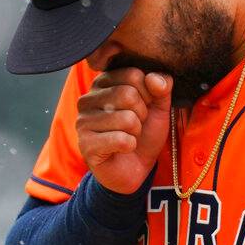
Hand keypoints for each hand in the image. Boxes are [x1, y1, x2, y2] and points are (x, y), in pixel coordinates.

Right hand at [76, 67, 171, 193]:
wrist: (135, 169)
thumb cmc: (143, 134)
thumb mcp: (159, 107)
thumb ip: (161, 88)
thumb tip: (154, 78)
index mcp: (103, 83)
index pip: (133, 75)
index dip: (148, 94)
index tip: (144, 107)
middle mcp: (88, 98)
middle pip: (128, 95)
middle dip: (142, 114)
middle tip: (136, 125)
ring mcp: (83, 121)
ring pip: (126, 118)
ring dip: (136, 132)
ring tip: (128, 136)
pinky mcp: (85, 144)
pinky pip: (120, 139)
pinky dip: (130, 146)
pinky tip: (122, 149)